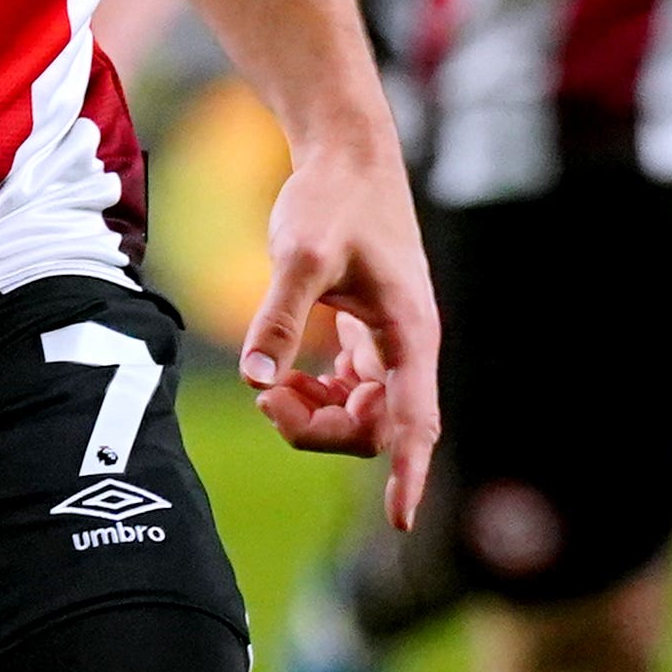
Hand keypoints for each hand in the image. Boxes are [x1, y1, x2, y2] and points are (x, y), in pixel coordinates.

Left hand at [238, 140, 441, 528]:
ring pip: (356, 413)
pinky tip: (278, 374)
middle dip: (319, 428)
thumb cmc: (334, 198)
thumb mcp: (301, 254)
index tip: (400, 518)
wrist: (344, 152)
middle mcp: (406, 346)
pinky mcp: (363, 331)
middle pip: (373, 427)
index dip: (410, 473)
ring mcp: (385, 341)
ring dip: (312, 414)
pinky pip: (343, 388)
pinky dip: (310, 392)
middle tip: (268, 398)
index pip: (415, 421)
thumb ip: (280, 316)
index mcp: (410, 333)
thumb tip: (256, 378)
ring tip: (268, 386)